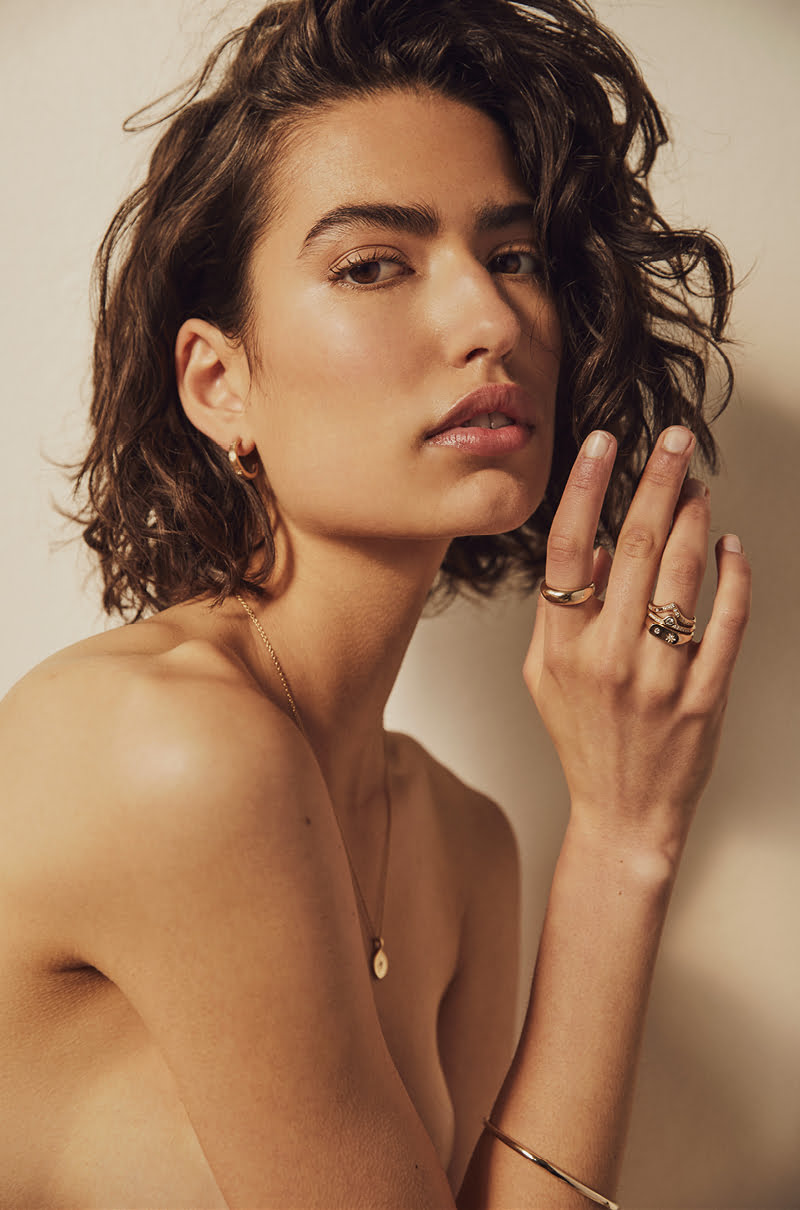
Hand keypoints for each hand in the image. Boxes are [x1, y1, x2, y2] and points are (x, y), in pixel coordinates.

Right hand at [523, 427, 750, 858]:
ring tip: (700, 485)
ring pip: (680, 575)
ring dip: (694, 520)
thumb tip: (591, 547)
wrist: (624, 814)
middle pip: (631, 548)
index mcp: (560, 648)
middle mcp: (605, 657)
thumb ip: (559, 613)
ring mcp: (657, 678)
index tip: (607, 443)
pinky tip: (732, 547)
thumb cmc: (583, 739)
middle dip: (657, 483)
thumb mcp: (544, 677)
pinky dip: (733, 576)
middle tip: (675, 439)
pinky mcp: (703, 697)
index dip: (588, 488)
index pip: (567, 550)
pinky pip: (726, 622)